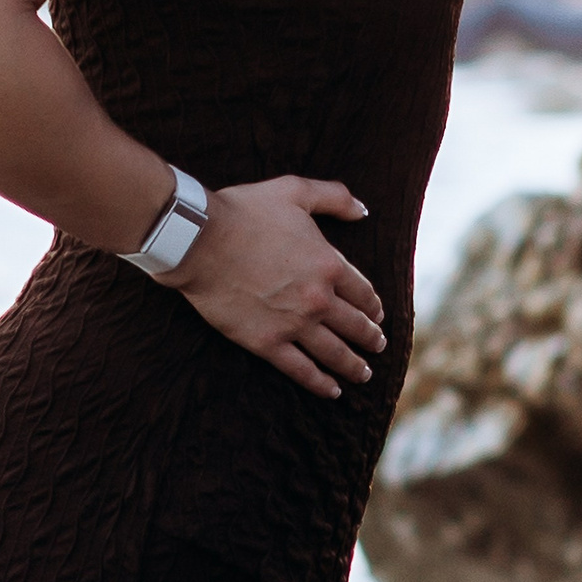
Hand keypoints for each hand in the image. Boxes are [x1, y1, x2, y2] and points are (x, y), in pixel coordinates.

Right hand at [161, 175, 387, 397]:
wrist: (201, 240)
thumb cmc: (247, 211)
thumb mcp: (296, 191)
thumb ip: (334, 197)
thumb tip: (363, 210)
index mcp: (329, 264)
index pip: (363, 292)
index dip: (373, 305)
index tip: (378, 314)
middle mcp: (318, 299)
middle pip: (354, 325)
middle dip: (370, 338)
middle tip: (379, 346)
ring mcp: (293, 324)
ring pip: (333, 352)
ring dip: (353, 365)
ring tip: (364, 374)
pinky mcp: (266, 343)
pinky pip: (300, 369)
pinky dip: (319, 382)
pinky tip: (331, 390)